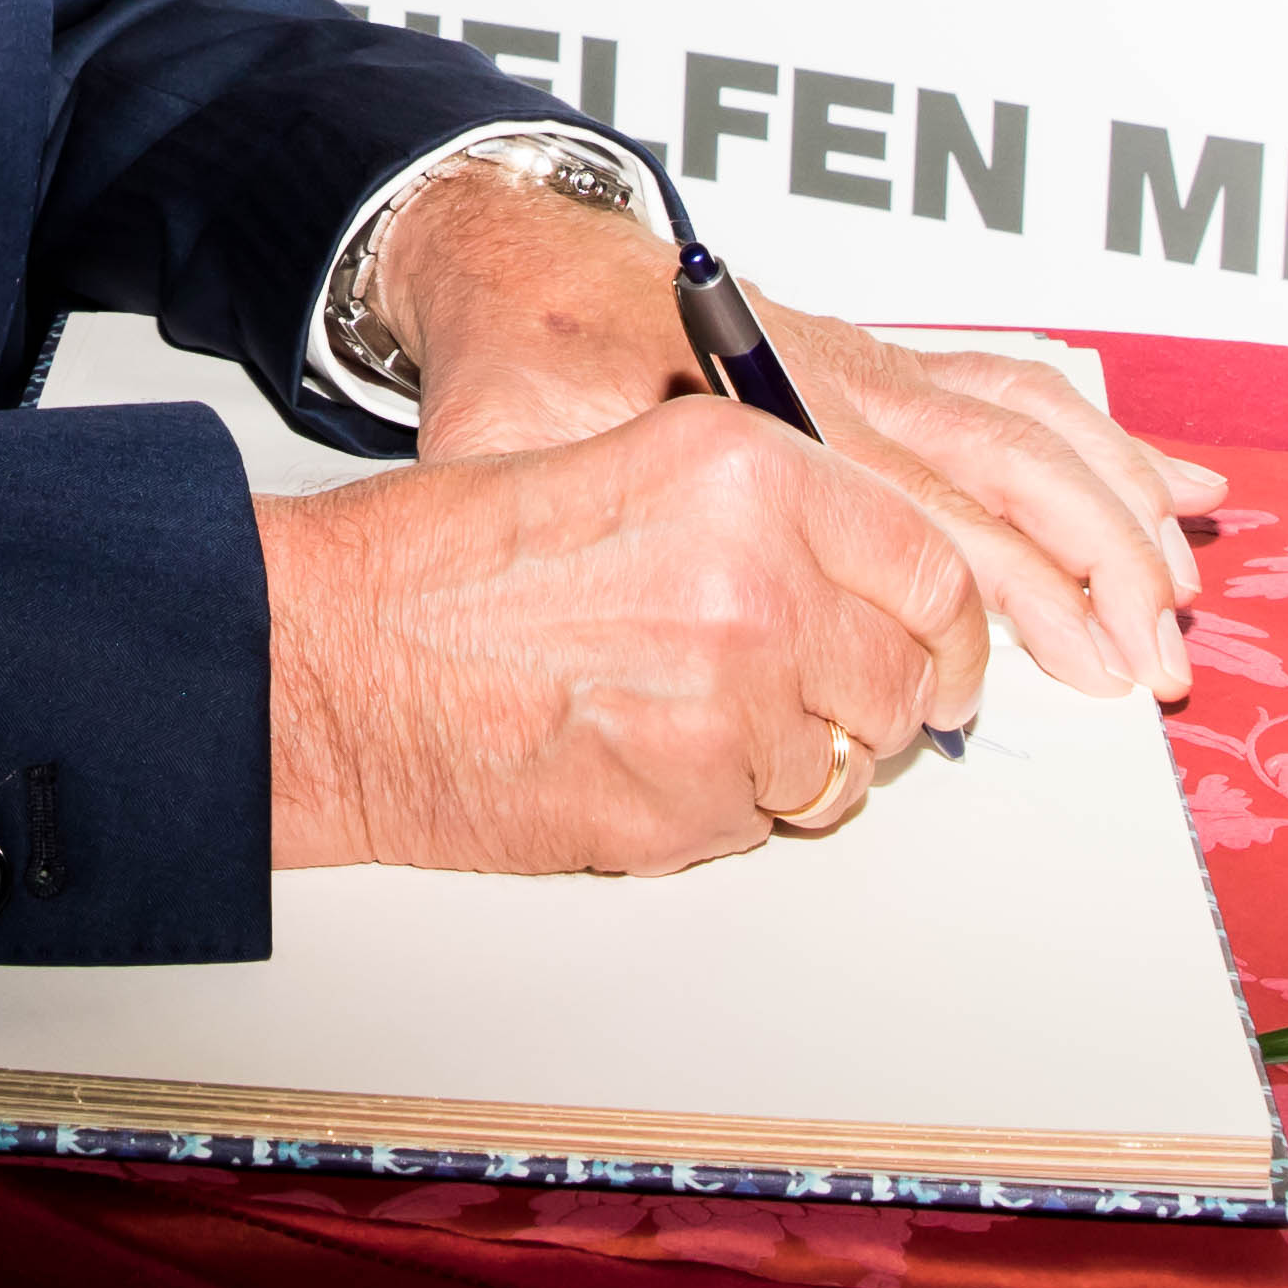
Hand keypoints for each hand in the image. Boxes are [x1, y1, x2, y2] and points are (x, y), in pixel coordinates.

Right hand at [259, 390, 976, 870]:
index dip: (950, 629)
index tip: (946, 655)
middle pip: (904, 678)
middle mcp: (758, 578)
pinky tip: (640, 754)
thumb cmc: (443, 568)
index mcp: (747, 470)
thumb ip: (759, 507)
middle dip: (873, 702)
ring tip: (685, 720)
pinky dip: (722, 805)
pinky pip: (764, 821)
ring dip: (790, 759)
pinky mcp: (692, 800)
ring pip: (841, 765)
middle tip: (817, 702)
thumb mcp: (626, 466)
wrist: (337, 661)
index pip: (931, 568)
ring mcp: (733, 700)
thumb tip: (856, 574)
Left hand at [386, 171, 1225, 703]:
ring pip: (1034, 431)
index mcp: (775, 418)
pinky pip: (1020, 392)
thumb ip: (577, 515)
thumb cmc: (528, 364)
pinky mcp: (888, 364)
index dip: (1023, 597)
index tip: (1087, 665)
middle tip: (1158, 664)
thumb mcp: (523, 448)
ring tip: (1177, 591)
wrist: (531, 264)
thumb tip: (602, 605)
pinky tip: (1171, 487)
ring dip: (1119, 510)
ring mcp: (878, 369)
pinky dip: (1103, 440)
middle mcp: (848, 384)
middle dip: (1102, 572)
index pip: (932, 518)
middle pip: (1011, 476)